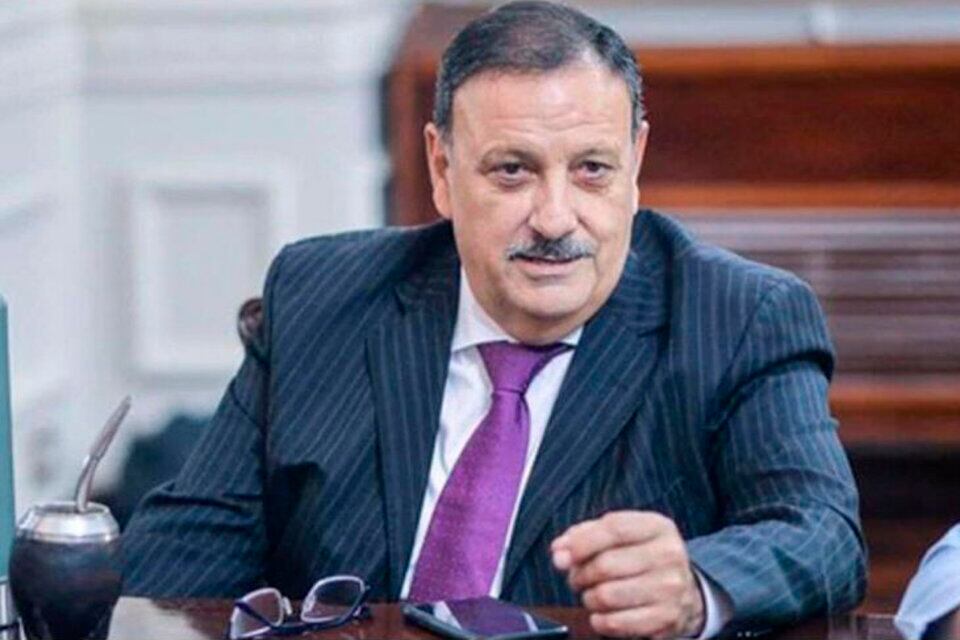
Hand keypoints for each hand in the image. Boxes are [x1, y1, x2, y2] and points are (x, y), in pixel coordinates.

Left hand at [550, 511, 704, 638]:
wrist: (683, 592)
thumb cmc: (640, 558)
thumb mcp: (619, 536)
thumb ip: (585, 536)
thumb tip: (559, 551)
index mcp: (658, 527)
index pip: (614, 528)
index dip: (581, 542)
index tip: (562, 555)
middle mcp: (669, 555)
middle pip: (606, 564)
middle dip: (580, 574)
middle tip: (577, 579)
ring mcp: (671, 588)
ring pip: (607, 595)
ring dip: (589, 598)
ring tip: (592, 595)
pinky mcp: (667, 618)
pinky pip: (616, 622)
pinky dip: (600, 620)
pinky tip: (602, 613)